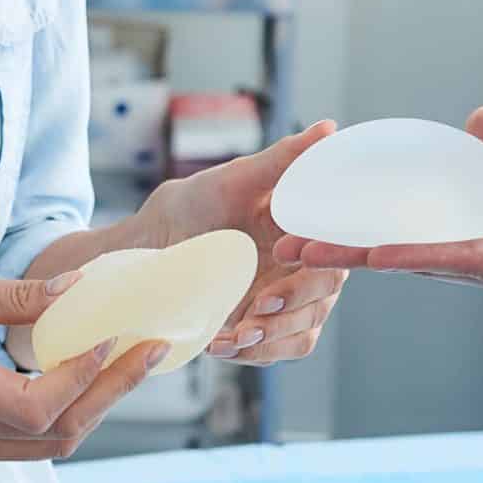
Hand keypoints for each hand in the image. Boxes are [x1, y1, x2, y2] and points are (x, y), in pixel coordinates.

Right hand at [0, 271, 161, 466]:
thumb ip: (15, 296)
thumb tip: (78, 289)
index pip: (40, 405)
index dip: (84, 376)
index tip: (112, 334)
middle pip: (59, 434)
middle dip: (112, 392)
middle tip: (150, 350)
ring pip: (50, 446)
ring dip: (94, 407)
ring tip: (127, 364)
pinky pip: (30, 445)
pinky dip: (64, 416)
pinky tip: (82, 382)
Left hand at [141, 121, 350, 364]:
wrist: (147, 247)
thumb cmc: (190, 204)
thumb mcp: (234, 179)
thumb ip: (283, 160)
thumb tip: (329, 128)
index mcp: (303, 230)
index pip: (335, 248)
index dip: (318, 259)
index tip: (284, 254)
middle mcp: (300, 266)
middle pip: (325, 294)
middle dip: (294, 304)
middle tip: (259, 304)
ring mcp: (282, 301)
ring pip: (304, 329)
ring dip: (274, 336)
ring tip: (238, 334)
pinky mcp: (260, 329)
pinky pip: (278, 351)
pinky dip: (256, 353)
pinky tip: (224, 344)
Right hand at [284, 107, 482, 293]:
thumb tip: (471, 121)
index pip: (409, 217)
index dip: (363, 213)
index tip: (317, 206)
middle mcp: (481, 248)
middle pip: (396, 243)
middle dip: (341, 244)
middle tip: (285, 241)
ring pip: (411, 255)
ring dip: (358, 252)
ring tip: (306, 249)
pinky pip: (456, 258)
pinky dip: (413, 254)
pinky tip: (373, 252)